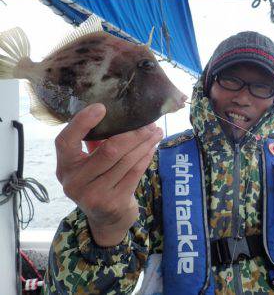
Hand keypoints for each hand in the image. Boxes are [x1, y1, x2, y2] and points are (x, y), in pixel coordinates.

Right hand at [55, 103, 162, 245]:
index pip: (65, 141)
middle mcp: (74, 182)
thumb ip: (96, 142)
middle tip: (148, 122)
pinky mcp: (113, 203)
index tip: (101, 107)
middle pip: (109, 150)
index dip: (82, 123)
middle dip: (133, 133)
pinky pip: (135, 172)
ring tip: (155, 131)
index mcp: (64, 167)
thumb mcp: (88, 164)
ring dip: (144, 143)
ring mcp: (94, 195)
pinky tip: (152, 147)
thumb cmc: (98, 180)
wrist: (106, 219)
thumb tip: (120, 112)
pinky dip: (146, 156)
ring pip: (126, 161)